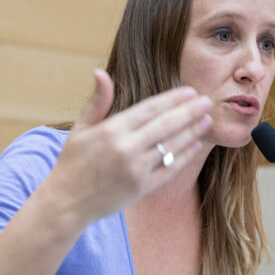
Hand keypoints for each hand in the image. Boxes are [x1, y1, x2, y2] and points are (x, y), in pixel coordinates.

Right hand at [41, 69, 212, 222]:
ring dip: (192, 132)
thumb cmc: (73, 162)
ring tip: (207, 120)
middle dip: (190, 112)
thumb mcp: (80, 128)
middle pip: (166, 125)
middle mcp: (125, 148)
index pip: (149, 109)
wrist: (66, 203)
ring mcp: (136, 169)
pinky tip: (195, 144)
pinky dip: (184, 156)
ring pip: (171, 146)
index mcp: (111, 130)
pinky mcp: (142, 188)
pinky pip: (169, 168)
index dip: (172, 99)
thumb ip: (97, 101)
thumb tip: (100, 72)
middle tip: (208, 101)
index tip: (190, 91)